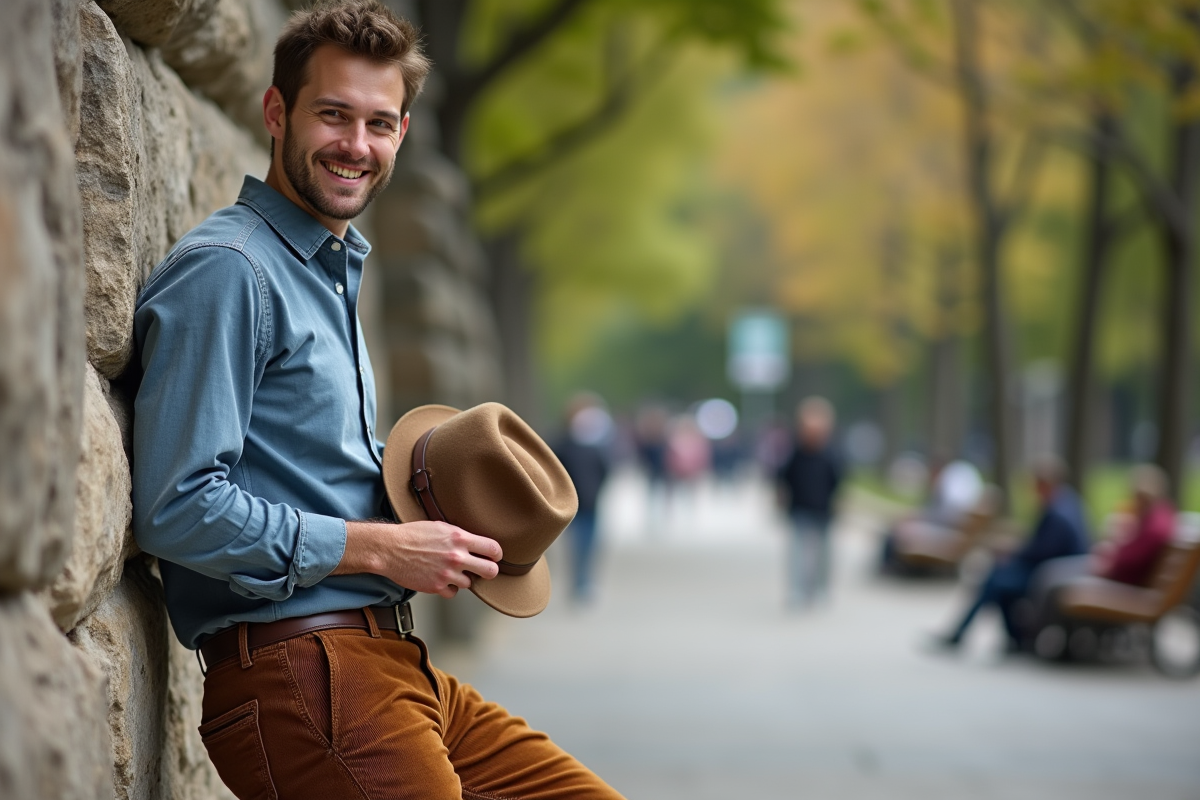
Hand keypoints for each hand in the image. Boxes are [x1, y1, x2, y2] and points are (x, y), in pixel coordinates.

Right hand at [336, 520, 502, 598]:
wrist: (389, 549)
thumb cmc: (412, 535)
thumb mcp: (440, 526)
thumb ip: (459, 535)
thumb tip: (474, 542)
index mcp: (459, 538)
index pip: (492, 549)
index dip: (496, 554)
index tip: (494, 556)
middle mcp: (457, 557)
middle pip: (490, 571)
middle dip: (489, 571)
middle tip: (483, 569)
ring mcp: (447, 574)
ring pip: (470, 583)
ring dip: (463, 578)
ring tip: (450, 571)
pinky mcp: (437, 587)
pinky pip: (453, 592)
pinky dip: (448, 588)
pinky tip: (441, 579)